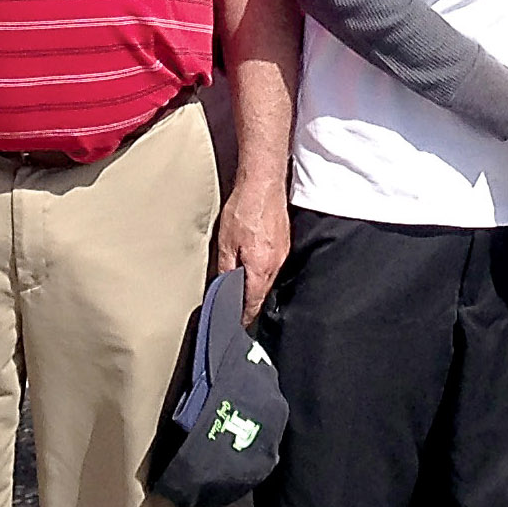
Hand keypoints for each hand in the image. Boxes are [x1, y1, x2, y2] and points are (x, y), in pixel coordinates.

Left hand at [215, 182, 289, 327]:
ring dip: (256, 286)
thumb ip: (226, 268)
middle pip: (263, 292)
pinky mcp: (284, 242)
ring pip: (268, 278)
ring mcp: (283, 253)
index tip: (237, 324)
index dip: (245, 315)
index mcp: (261, 268)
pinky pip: (273, 265)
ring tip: (242, 291)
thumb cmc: (244, 208)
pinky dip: (262, 271)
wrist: (264, 182)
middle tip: (236, 310)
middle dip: (250, 302)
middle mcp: (276, 264)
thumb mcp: (226, 241)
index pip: (254, 302)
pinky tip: (253, 266)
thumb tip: (223, 287)